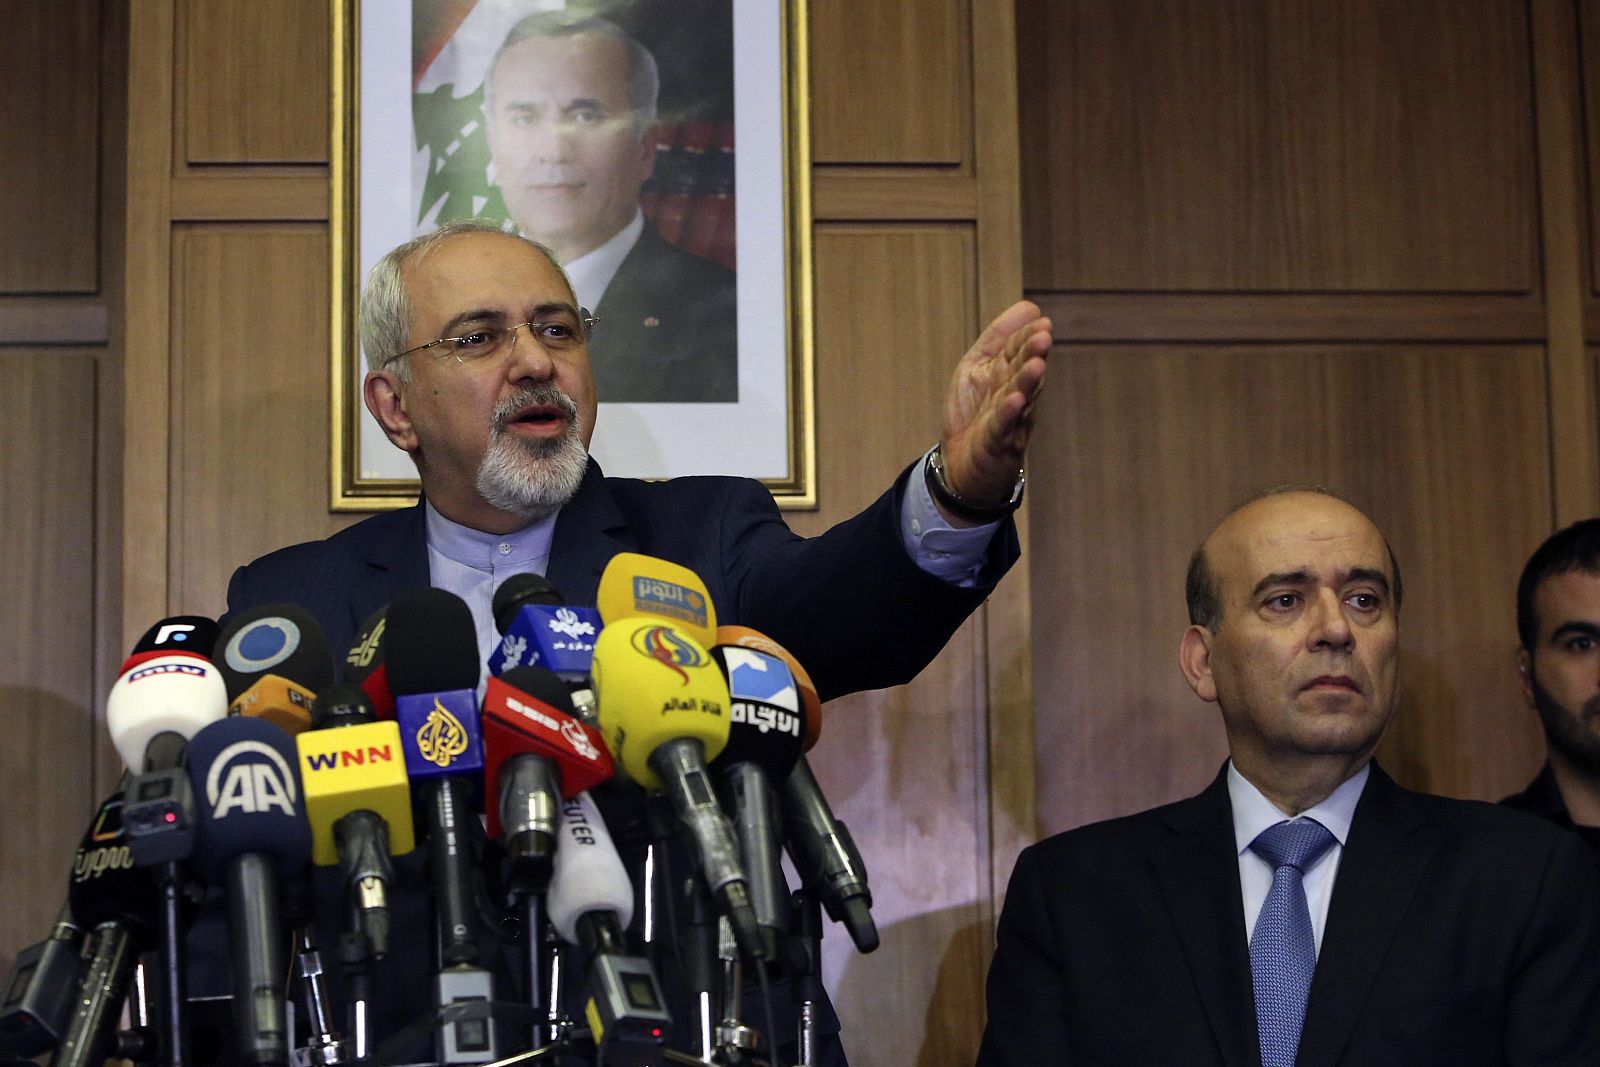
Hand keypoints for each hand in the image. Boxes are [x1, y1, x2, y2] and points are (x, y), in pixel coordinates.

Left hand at [937, 300, 1051, 519]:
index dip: (1027, 338)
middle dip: (1032, 355)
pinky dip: (1008, 414)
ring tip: (1036, 364)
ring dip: (1028, 382)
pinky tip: (1015, 400)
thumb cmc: (974, 413)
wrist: (960, 465)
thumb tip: (1029, 307)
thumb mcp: (977, 366)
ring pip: (1019, 399)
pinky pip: (1002, 427)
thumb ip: (998, 338)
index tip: (1041, 322)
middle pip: (1023, 373)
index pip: (1018, 352)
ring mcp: (1007, 421)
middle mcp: (1014, 396)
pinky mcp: (996, 445)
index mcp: (1008, 376)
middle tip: (1043, 337)